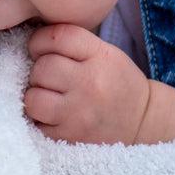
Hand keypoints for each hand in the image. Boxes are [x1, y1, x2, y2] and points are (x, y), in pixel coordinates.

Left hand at [23, 22, 150, 144]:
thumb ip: (72, 43)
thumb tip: (32, 40)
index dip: (39, 40)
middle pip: (42, 68)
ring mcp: (80, 114)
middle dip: (39, 70)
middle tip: (48, 76)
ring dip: (35, 96)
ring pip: (33, 99)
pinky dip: (40, 118)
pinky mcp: (72, 137)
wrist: (142, 122)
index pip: (57, 37)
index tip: (39, 49)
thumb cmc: (117, 81)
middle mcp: (90, 84)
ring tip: (47, 95)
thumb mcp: (105, 52)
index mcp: (100, 56)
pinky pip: (38, 124)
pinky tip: (52, 114)